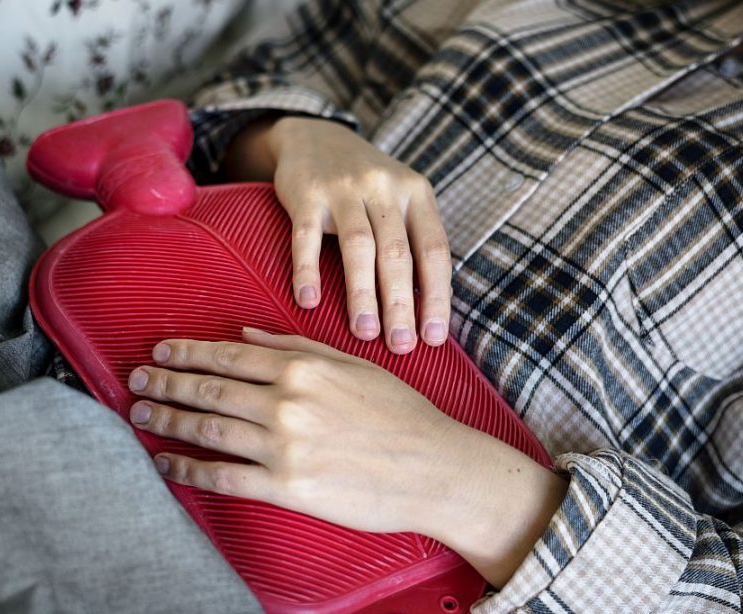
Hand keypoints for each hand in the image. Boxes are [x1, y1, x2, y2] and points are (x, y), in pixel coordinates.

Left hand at [128, 328, 567, 586]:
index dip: (188, 353)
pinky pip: (224, 477)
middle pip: (209, 390)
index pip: (229, 357)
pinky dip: (188, 470)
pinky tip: (166, 464)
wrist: (435, 469)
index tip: (161, 352)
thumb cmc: (401, 415)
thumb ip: (297, 347)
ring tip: (140, 416)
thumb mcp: (354, 365)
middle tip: (136, 381)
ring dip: (168, 421)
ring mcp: (284, 446)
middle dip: (166, 383)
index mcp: (303, 368)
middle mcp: (286, 403)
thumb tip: (248, 337)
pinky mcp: (287, 487)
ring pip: (209, 429)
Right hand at [223, 117, 451, 354]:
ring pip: (358, 247)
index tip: (434, 338)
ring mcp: (343, 189)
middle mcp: (384, 188)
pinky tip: (309, 303)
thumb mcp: (399, 199)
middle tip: (401, 346)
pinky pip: (306, 238)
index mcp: (416, 194)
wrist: (315, 137)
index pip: (434, 250)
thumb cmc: (365, 185)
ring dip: (362, 294)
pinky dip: (308, 271)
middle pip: (397, 253)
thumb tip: (428, 312)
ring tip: (364, 333)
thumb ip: (414, 242)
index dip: (436, 296)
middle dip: (400, 305)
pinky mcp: (306, 194)